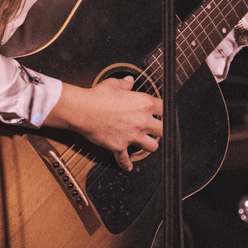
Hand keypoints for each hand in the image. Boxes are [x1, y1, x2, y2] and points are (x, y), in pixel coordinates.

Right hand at [45, 76, 162, 171]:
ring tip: (147, 142)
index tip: (162, 111)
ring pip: (152, 147)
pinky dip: (126, 164)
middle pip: (164, 130)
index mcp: (144, 104)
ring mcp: (132, 136)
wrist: (82, 110)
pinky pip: (125, 159)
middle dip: (162, 130)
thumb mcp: (113, 84)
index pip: (165, 108)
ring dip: (150, 145)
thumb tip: (129, 81)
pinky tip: (128, 167)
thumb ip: (125, 84)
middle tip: (158, 129)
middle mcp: (142, 121)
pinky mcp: (120, 146)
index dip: (165, 110)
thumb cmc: (98, 96)